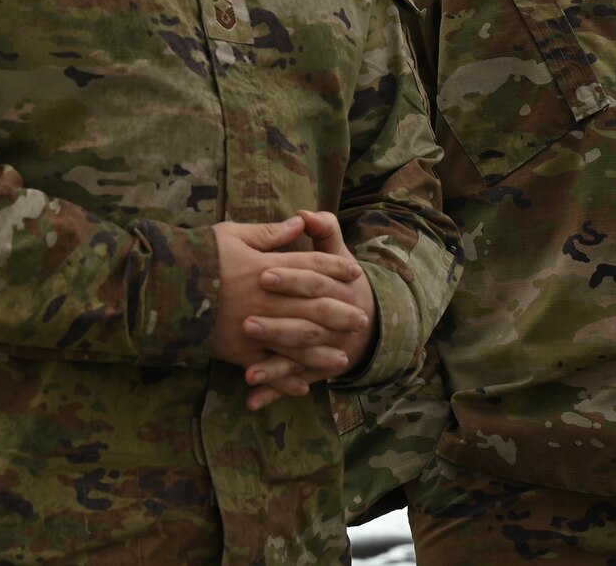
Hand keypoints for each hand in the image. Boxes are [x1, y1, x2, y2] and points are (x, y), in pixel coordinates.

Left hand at [240, 210, 376, 409]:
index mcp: (338, 288)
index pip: (314, 281)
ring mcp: (325, 349)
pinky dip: (274, 394)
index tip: (262, 274)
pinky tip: (252, 401)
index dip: (290, 279)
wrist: (369, 320)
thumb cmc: (340, 280)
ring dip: (275, 369)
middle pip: (306, 325)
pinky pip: (293, 383)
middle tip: (247, 325)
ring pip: (300, 359)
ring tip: (249, 373)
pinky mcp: (314, 369)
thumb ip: (323, 229)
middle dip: (277, 328)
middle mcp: (334, 322)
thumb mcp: (337, 252)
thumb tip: (303, 214)